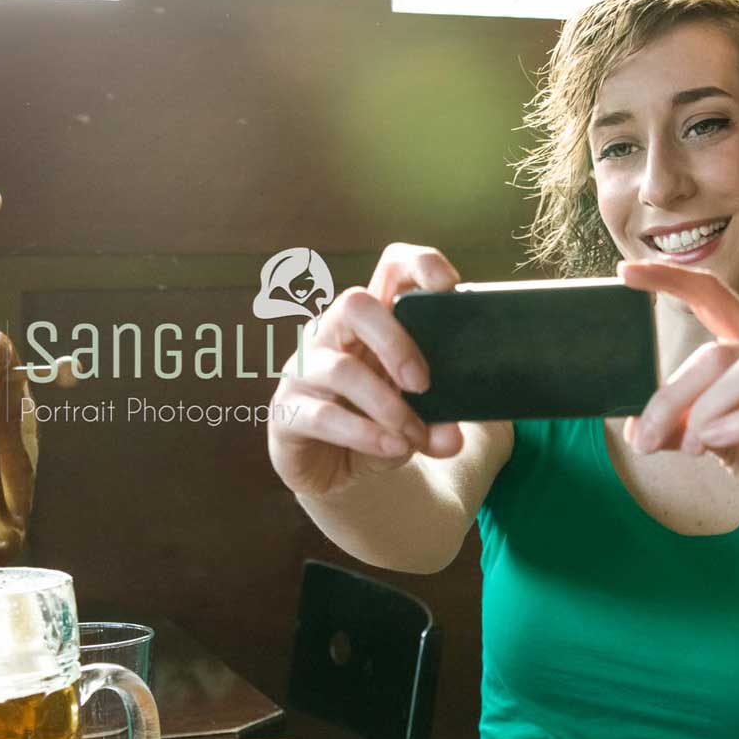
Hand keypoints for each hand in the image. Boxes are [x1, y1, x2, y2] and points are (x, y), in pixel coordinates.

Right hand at [267, 243, 466, 497]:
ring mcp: (303, 369)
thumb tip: (452, 436)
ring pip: (340, 369)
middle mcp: (332, 334)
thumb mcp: (417, 421)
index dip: (419, 266)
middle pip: (355, 304)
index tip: (449, 288)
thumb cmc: (378, 425)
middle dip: (395, 341)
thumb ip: (438, 424)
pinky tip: (393, 448)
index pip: (390, 269)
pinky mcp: (286, 410)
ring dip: (386, 405)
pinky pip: (323, 416)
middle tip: (423, 383)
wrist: (335, 472)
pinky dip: (364, 434)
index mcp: (373, 323)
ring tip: (412, 436)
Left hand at [619, 260, 738, 534]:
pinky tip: (720, 442)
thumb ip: (681, 426)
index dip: (672, 279)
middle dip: (672, 397)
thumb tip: (636, 430)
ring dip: (706, 413)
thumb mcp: (717, 438)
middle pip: (717, 354)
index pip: (714, 295)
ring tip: (696, 445)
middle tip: (649, 437)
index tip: (626, 272)